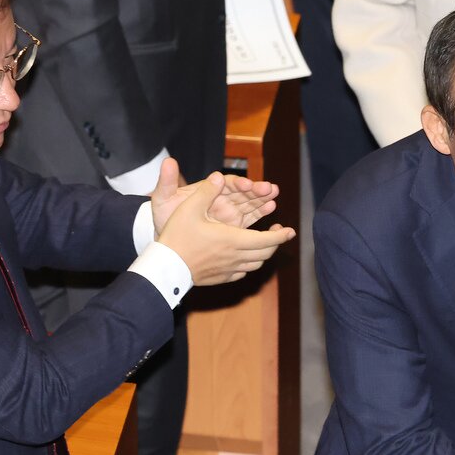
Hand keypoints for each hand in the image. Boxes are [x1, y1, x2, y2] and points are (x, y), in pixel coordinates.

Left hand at [151, 158, 279, 232]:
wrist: (168, 239)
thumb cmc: (164, 215)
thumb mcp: (163, 198)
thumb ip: (167, 181)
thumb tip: (168, 161)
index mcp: (208, 189)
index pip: (226, 183)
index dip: (238, 183)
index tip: (245, 185)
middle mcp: (222, 198)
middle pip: (243, 192)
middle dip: (256, 190)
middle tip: (269, 189)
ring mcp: (229, 212)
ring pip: (249, 202)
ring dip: (262, 198)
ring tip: (274, 195)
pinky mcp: (234, 226)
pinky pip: (250, 218)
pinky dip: (260, 212)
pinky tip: (271, 208)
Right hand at [156, 174, 295, 284]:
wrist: (164, 268)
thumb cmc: (177, 237)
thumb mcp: (189, 209)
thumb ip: (206, 191)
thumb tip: (219, 176)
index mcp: (233, 239)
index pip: (266, 240)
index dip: (281, 235)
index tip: (290, 231)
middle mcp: (235, 257)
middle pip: (265, 253)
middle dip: (275, 243)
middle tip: (280, 233)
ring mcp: (228, 270)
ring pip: (255, 264)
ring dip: (263, 253)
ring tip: (264, 243)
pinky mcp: (220, 278)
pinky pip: (242, 273)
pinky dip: (249, 265)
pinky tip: (244, 259)